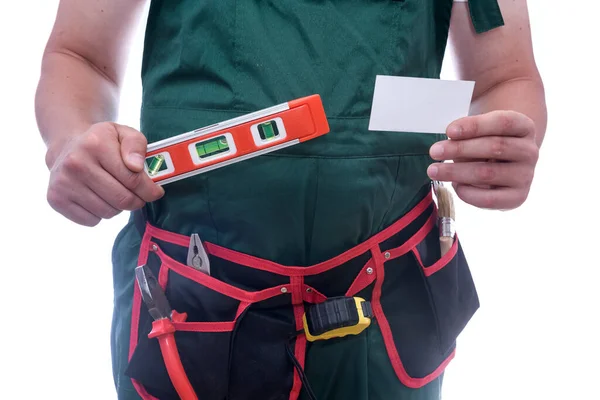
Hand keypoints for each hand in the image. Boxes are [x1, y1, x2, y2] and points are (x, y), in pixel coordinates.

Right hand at [46, 122, 164, 225]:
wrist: (67, 147)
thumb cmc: (102, 142)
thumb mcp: (123, 134)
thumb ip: (136, 145)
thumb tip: (137, 166)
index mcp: (95, 144)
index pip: (133, 179)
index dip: (150, 190)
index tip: (156, 192)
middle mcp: (75, 163)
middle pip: (122, 199)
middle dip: (138, 201)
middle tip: (140, 197)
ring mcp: (63, 183)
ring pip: (109, 212)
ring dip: (119, 207)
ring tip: (116, 193)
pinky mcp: (56, 199)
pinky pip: (92, 220)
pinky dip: (101, 214)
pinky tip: (98, 198)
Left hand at [427, 110, 538, 209]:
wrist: (505, 167)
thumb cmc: (487, 143)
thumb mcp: (481, 131)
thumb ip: (467, 133)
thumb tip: (446, 145)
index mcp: (524, 127)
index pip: (503, 122)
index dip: (475, 126)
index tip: (449, 131)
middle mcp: (530, 151)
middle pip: (495, 147)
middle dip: (460, 149)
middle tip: (434, 151)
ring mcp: (526, 176)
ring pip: (488, 173)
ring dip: (456, 172)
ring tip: (434, 170)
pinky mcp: (517, 198)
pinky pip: (489, 199)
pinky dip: (467, 192)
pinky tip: (455, 185)